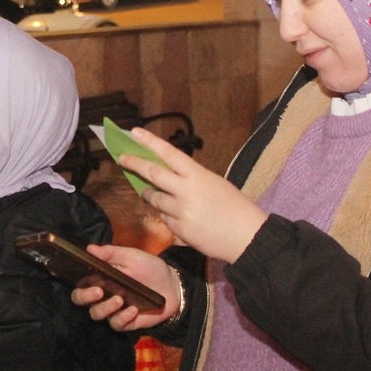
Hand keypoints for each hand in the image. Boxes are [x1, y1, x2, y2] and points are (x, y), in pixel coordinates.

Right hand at [71, 244, 178, 331]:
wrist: (172, 285)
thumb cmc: (149, 268)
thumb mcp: (131, 256)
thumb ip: (111, 253)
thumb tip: (89, 248)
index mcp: (100, 279)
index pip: (80, 285)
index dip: (78, 286)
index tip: (85, 282)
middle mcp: (102, 296)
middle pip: (81, 302)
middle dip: (86, 297)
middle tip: (99, 291)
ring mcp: (113, 310)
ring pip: (97, 314)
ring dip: (106, 307)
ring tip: (120, 299)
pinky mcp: (126, 322)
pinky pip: (116, 324)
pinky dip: (123, 318)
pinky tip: (133, 310)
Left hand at [122, 128, 266, 263]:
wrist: (248, 237)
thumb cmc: (235, 207)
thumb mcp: (214, 183)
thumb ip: (191, 178)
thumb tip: (166, 174)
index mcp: (198, 176)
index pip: (169, 154)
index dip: (150, 142)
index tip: (134, 133)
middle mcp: (186, 192)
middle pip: (153, 174)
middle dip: (134, 164)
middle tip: (123, 158)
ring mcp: (181, 212)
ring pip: (154, 199)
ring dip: (149, 194)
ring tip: (150, 192)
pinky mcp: (179, 230)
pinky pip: (163, 219)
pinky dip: (165, 215)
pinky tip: (177, 216)